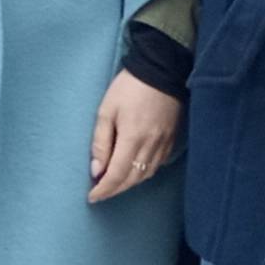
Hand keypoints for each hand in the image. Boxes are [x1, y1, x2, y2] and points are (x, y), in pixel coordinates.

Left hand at [87, 72, 179, 203]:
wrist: (162, 68)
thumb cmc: (129, 87)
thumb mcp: (106, 110)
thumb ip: (101, 142)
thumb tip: (96, 170)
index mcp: (133, 138)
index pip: (117, 174)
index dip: (104, 189)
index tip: (92, 196)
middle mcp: (151, 144)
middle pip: (133, 178)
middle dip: (115, 189)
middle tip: (101, 192)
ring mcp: (165, 141)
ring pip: (147, 173)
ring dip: (130, 183)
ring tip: (116, 183)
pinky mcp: (173, 137)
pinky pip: (158, 163)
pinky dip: (145, 172)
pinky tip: (136, 170)